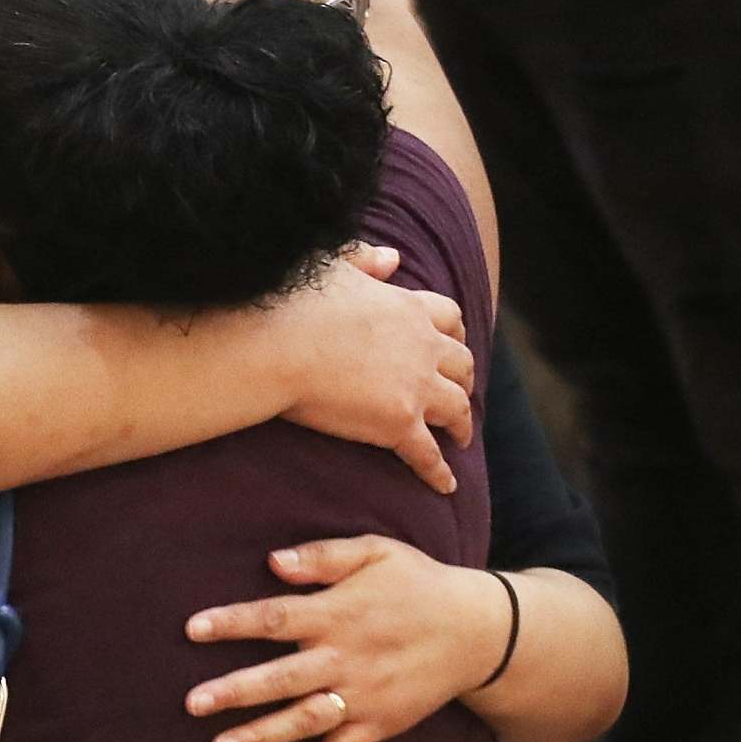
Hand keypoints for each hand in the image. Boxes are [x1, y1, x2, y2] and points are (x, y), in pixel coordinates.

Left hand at [184, 535, 510, 741]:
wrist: (478, 630)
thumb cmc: (419, 583)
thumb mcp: (378, 552)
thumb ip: (325, 556)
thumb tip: (273, 561)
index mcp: (340, 612)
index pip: (275, 619)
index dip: (232, 623)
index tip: (192, 629)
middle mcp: (346, 657)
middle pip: (281, 677)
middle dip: (234, 691)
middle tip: (193, 702)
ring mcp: (364, 695)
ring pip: (304, 720)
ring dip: (260, 735)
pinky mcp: (382, 723)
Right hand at [278, 244, 474, 493]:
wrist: (276, 343)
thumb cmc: (292, 301)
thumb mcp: (333, 265)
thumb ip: (366, 259)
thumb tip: (393, 256)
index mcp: (408, 308)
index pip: (450, 318)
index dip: (455, 334)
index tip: (454, 344)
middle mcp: (422, 346)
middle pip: (462, 364)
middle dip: (464, 379)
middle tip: (460, 392)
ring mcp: (415, 386)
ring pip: (456, 408)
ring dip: (462, 423)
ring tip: (461, 438)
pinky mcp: (399, 423)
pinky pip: (428, 454)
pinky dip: (440, 472)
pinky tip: (447, 486)